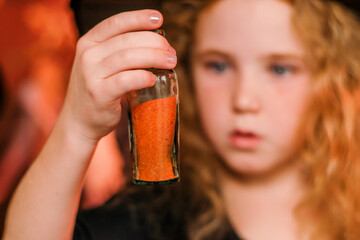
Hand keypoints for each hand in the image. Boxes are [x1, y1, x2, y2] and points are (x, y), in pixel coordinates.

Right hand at [60, 10, 176, 141]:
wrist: (79, 122)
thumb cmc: (98, 91)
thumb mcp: (101, 65)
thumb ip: (120, 52)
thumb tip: (159, 44)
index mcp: (88, 42)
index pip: (116, 23)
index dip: (138, 18)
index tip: (158, 19)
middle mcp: (87, 55)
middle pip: (127, 40)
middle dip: (155, 43)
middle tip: (171, 52)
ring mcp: (90, 74)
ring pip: (128, 58)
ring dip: (154, 58)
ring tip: (171, 63)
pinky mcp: (98, 94)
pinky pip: (126, 80)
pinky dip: (143, 77)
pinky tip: (153, 79)